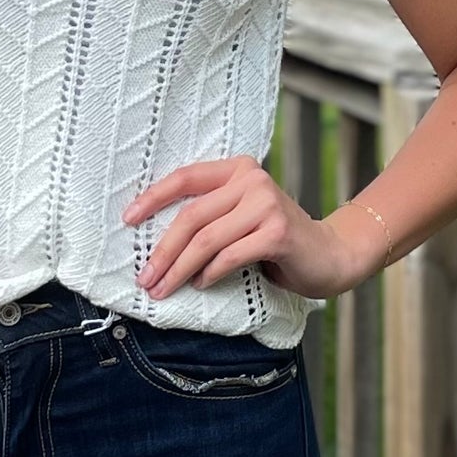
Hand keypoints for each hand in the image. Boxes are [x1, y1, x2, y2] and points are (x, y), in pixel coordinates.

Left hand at [123, 155, 369, 301]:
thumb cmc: (274, 238)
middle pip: (192, 216)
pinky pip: (230, 256)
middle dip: (162, 250)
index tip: (127, 220)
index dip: (153, 198)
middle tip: (144, 277)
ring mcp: (267, 204)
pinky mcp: (277, 232)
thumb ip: (209, 214)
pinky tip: (200, 285)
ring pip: (206, 240)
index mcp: (237, 168)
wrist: (329, 254)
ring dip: (179, 269)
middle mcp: (252, 179)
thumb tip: (154, 237)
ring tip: (163, 288)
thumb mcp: (240, 215)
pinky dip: (210, 274)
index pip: (185, 177)